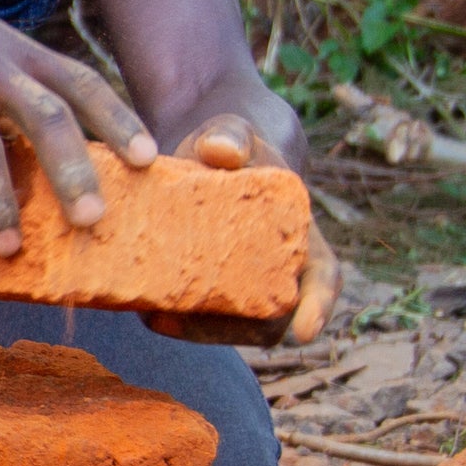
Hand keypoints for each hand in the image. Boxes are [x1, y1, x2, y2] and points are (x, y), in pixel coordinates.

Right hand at [0, 0, 154, 256]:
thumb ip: (21, 91)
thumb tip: (56, 155)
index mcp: (21, 52)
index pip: (81, 83)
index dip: (117, 119)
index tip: (147, 158)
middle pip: (44, 116)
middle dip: (70, 170)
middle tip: (92, 219)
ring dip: (0, 202)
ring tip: (11, 248)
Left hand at [144, 114, 338, 347]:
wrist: (200, 152)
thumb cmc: (229, 143)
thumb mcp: (233, 133)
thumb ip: (232, 135)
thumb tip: (219, 151)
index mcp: (301, 237)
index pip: (325, 278)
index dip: (320, 306)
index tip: (306, 332)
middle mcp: (277, 271)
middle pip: (269, 320)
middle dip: (230, 328)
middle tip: (182, 320)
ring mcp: (241, 285)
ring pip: (230, 325)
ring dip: (196, 330)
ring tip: (152, 315)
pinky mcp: (206, 288)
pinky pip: (197, 314)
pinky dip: (174, 316)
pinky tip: (141, 307)